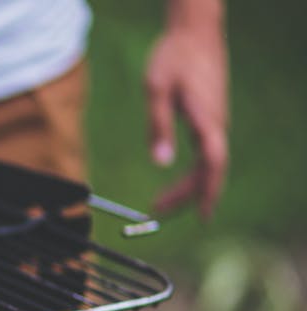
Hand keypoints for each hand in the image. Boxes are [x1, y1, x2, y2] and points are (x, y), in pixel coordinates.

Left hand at [145, 0, 228, 218]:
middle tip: (157, 211)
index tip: (202, 216)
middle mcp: (217, 124)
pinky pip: (207, 153)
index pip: (212, 165)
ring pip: (208, 163)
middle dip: (187, 195)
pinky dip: (194, 171)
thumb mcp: (156, 89)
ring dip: (188, 186)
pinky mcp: (210, 117)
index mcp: (206, 120)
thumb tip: (160, 162)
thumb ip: (158, 125)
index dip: (208, 192)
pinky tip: (181, 180)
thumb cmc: (173, 57)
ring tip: (161, 202)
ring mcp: (216, 121)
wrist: (194, 32)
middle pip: (209, 170)